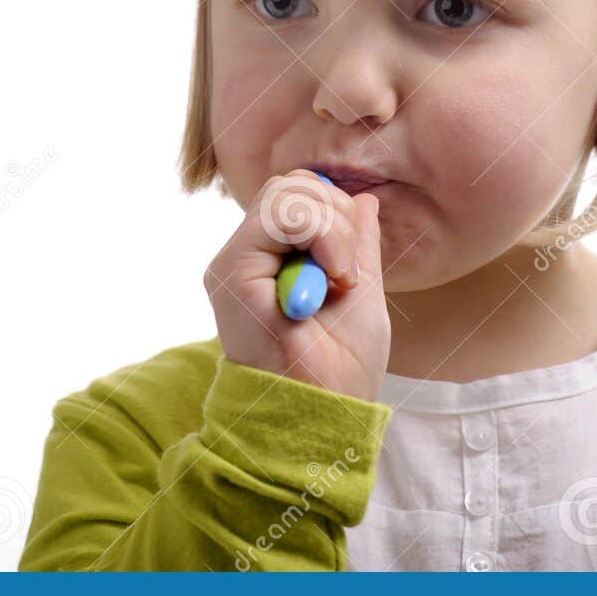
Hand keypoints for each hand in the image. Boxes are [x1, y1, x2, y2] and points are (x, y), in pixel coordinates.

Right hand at [204, 169, 389, 400]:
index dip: (337, 211)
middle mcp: (250, 257)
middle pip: (291, 184)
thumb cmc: (342, 369)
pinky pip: (276, 216)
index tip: (354, 264)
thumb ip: (359, 244)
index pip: (302, 195)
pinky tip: (331, 278)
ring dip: (331, 229)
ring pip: (284, 192)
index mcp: (277, 260)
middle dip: (336, 215)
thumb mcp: (363, 293)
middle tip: (348, 271)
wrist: (324, 411)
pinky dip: (319, 234)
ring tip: (339, 278)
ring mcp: (237, 263)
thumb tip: (365, 200)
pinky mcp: (231, 273)